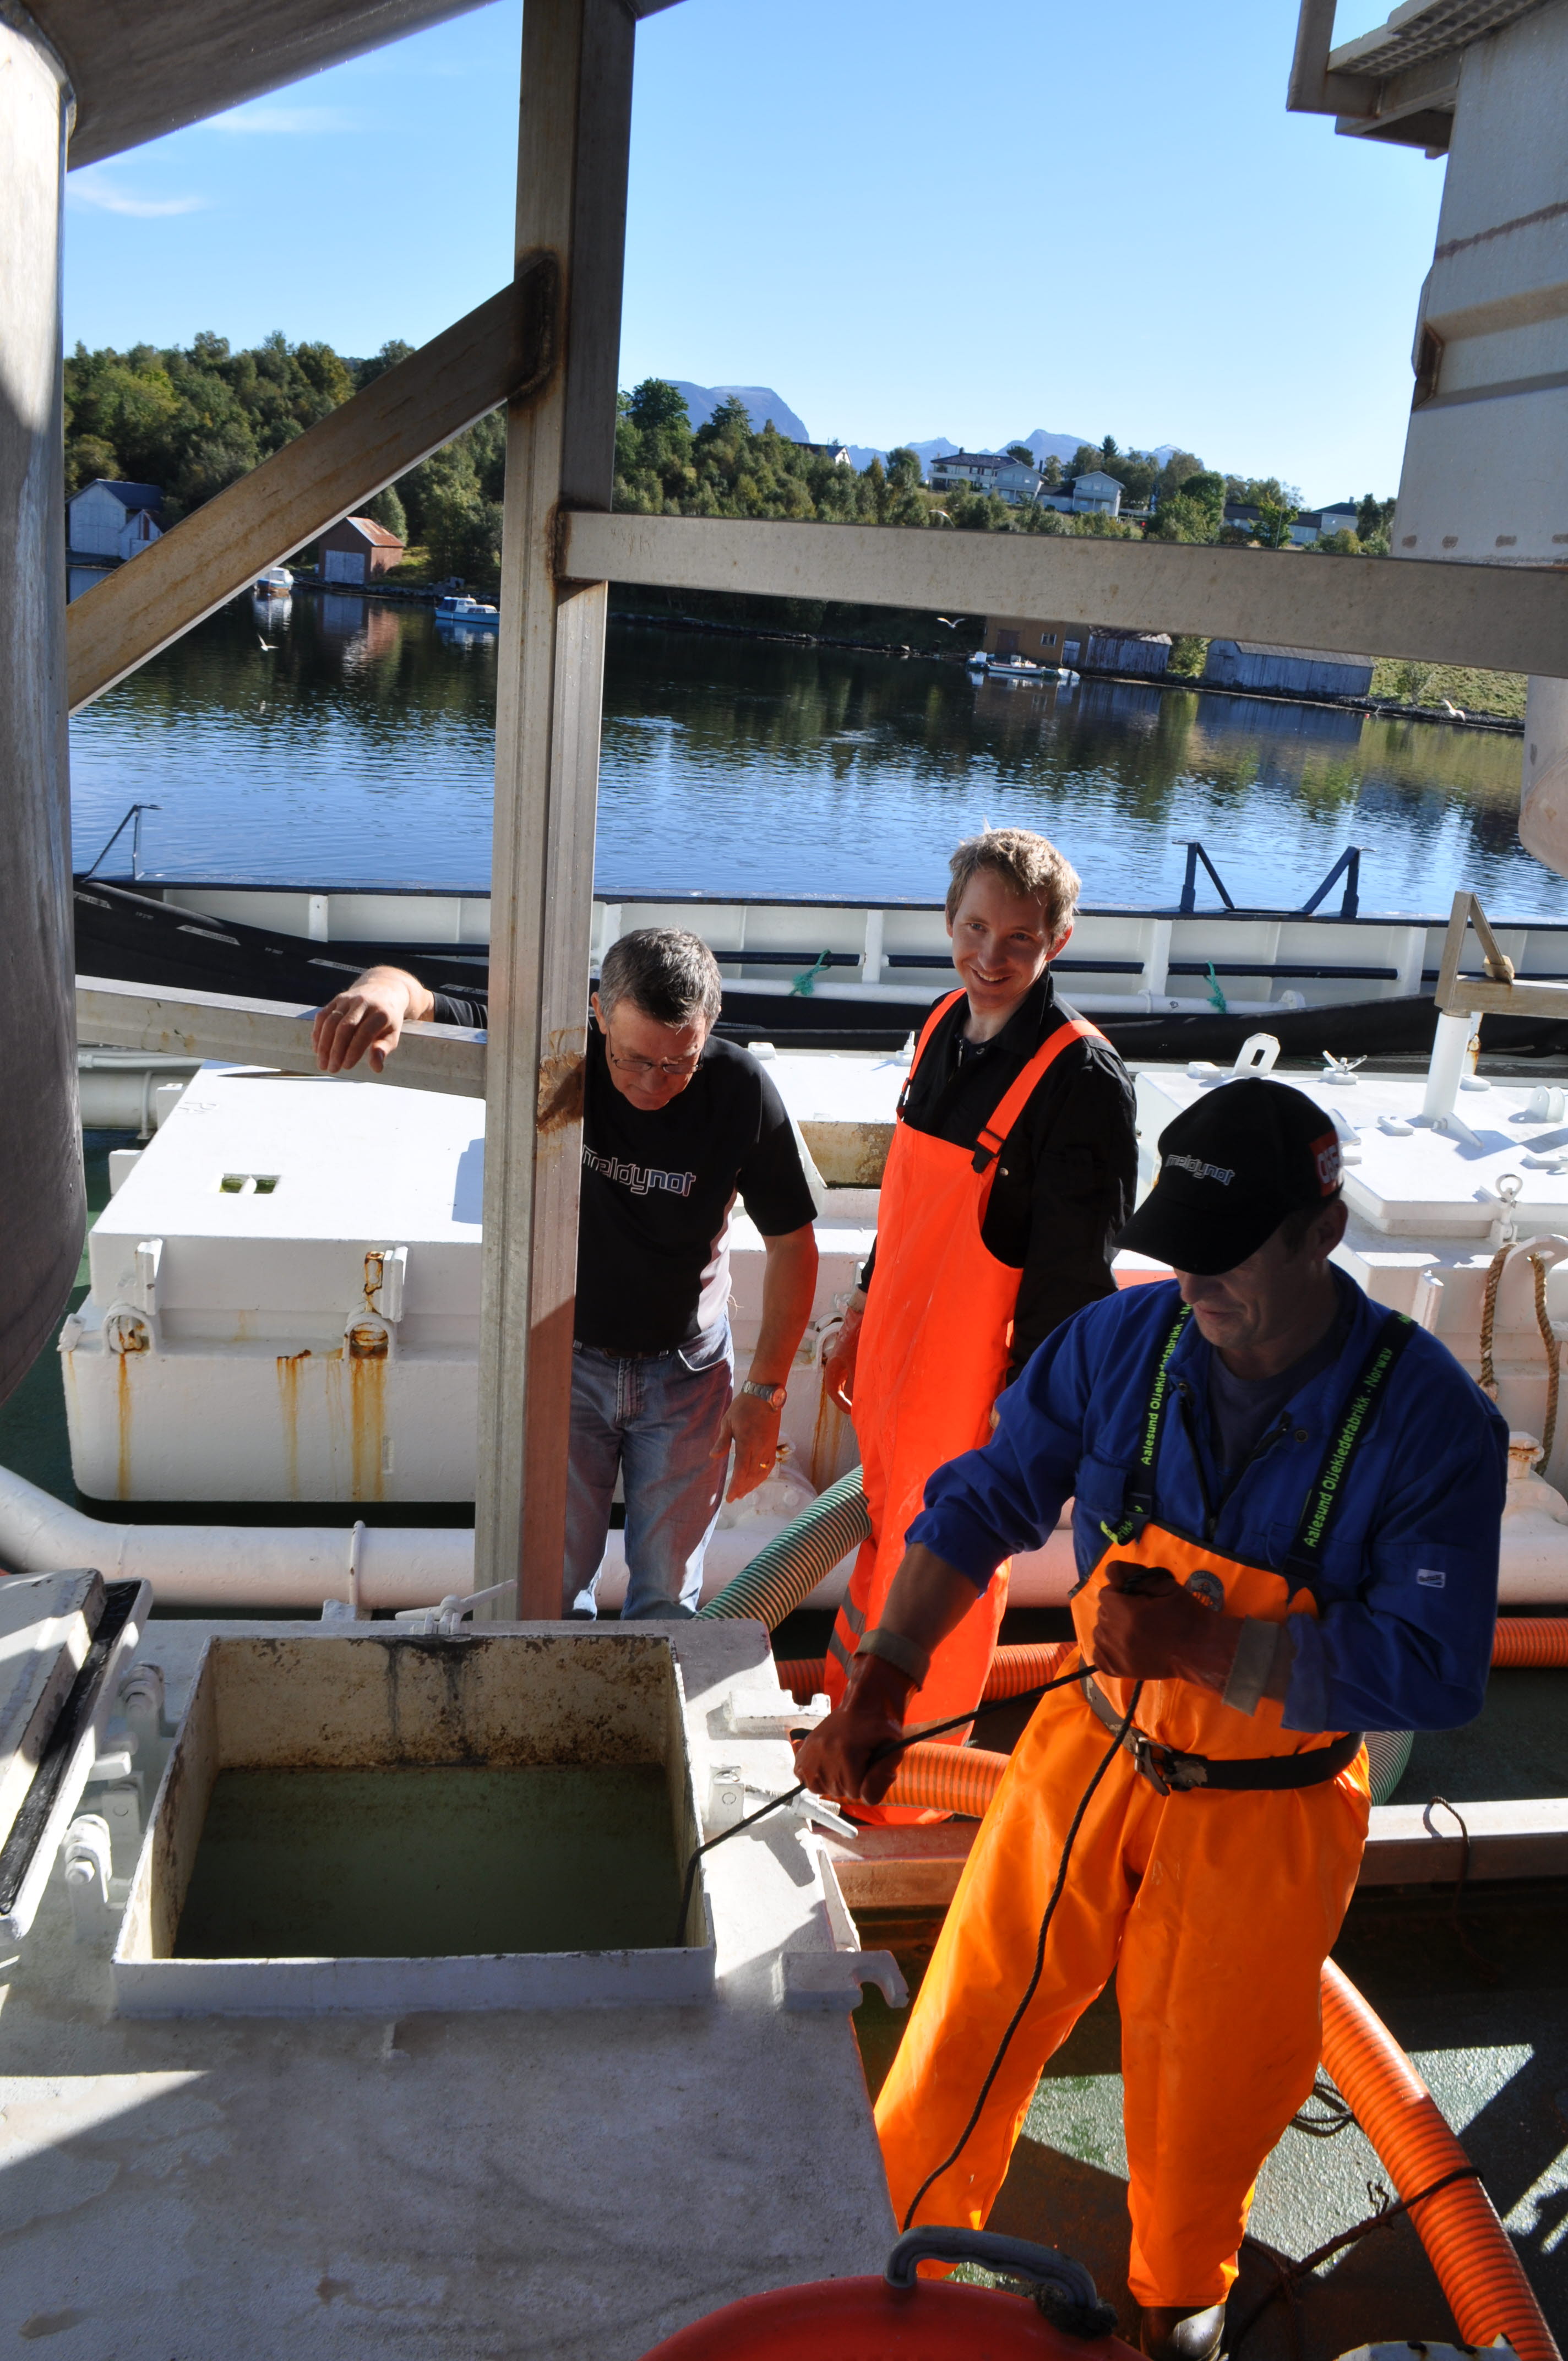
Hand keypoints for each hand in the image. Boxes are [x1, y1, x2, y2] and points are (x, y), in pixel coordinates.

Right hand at [312, 968, 426, 1073]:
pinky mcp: (336, 999)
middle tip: (332, 1069)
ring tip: (322, 1063)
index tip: (346, 1066)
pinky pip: (322, 1016)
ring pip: (330, 1021)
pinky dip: (318, 1033)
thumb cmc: (387, 1019)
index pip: (364, 1033)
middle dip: (336, 1050)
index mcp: (380, 1013)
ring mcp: (348, 999)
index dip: (354, 1050)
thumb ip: (383, 1049)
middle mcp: (363, 1003)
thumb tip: (377, 1068)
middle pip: (344, 1027)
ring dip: (324, 1044)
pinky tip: (317, 1049)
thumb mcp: (392, 1034)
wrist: (383, 990)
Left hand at [713, 1388, 782, 1501]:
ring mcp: (769, 1447)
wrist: (765, 1394)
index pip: (741, 1470)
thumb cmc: (743, 1406)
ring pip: (762, 1472)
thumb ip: (722, 1441)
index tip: (730, 1497)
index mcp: (747, 1442)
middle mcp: (760, 1448)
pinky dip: (764, 1475)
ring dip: (753, 1484)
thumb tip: (713, 1457)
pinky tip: (758, 1479)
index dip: (736, 1486)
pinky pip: (770, 1464)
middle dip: (743, 1488)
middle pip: (752, 1475)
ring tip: (744, 1492)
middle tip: (735, 1497)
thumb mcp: (728, 1421)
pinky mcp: (773, 1444)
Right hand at [793, 1654, 912, 1803]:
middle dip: (851, 1781)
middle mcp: (823, 1753)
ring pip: (820, 1788)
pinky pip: (805, 1779)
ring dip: (833, 1780)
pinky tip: (828, 1764)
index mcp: (846, 1753)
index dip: (866, 1782)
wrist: (863, 1705)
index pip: (855, 1793)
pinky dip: (816, 1776)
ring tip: (843, 1761)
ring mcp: (810, 1752)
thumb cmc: (880, 1728)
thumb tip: (866, 1797)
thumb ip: (883, 1776)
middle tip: (858, 1759)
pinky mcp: (802, 1751)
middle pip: (838, 1791)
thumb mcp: (893, 1749)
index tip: (869, 1764)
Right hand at [822, 1305, 861, 1412]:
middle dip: (848, 1399)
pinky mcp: (854, 1355)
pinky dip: (861, 1380)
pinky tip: (871, 1383)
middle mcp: (837, 1365)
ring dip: (855, 1390)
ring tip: (866, 1399)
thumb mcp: (856, 1364)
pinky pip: (855, 1372)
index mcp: (832, 1368)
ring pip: (848, 1380)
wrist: (862, 1315)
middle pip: (840, 1387)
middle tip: (859, 1409)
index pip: (833, 1391)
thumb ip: (855, 1383)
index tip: (852, 1413)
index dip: (842, 1404)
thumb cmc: (856, 1337)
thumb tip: (855, 1401)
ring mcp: (845, 1360)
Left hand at [1091, 1560, 1239, 1690]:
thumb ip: (1134, 1576)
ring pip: (1099, 1632)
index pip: (1106, 1593)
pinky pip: (1098, 1654)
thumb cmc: (1185, 1614)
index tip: (1138, 1598)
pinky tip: (1126, 1646)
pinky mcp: (1116, 1670)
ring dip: (1113, 1628)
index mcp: (1126, 1612)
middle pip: (1103, 1612)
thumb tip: (1111, 1572)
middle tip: (1141, 1615)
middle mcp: (1115, 1634)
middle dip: (1118, 1609)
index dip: (1122, 1592)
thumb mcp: (1164, 1585)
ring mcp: (1114, 1655)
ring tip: (1136, 1631)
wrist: (1201, 1649)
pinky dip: (1108, 1648)